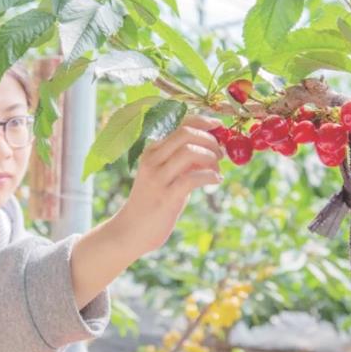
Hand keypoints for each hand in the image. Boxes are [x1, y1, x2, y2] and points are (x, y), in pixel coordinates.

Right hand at [112, 113, 224, 254]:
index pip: (180, 124)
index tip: (218, 125)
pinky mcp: (166, 197)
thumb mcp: (164, 175)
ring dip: (211, 158)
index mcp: (152, 151)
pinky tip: (215, 181)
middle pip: (186, 133)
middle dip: (210, 140)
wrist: (130, 230)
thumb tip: (211, 148)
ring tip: (216, 170)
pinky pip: (193, 178)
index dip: (203, 121)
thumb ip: (183, 161)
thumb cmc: (152, 202)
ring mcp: (158, 178)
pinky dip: (210, 176)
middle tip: (219, 154)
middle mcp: (152, 160)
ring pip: (190, 152)